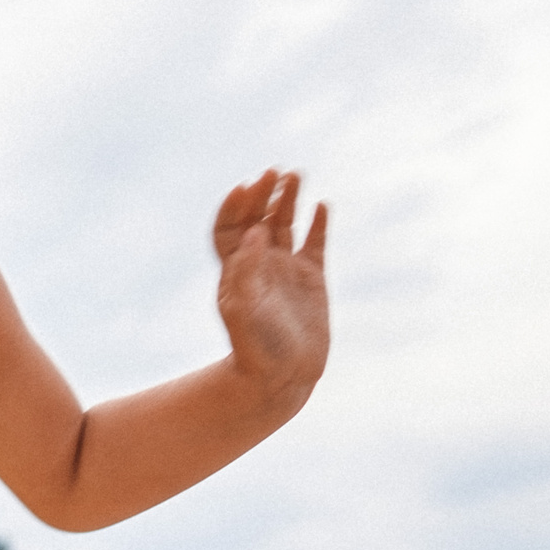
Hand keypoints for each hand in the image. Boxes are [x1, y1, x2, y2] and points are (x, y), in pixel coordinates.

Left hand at [212, 170, 329, 402]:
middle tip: (275, 172)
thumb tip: (255, 232)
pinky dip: (318, 224)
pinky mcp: (312, 279)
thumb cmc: (255, 347)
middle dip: (264, 194)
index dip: (233, 206)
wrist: (282, 377)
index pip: (228, 228)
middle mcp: (258, 265)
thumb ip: (246, 271)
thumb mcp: (244, 309)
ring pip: (285, 224)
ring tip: (296, 176)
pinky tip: (321, 205)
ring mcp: (286, 270)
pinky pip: (315, 244)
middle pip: (257, 218)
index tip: (244, 188)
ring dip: (288, 200)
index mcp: (235, 269)